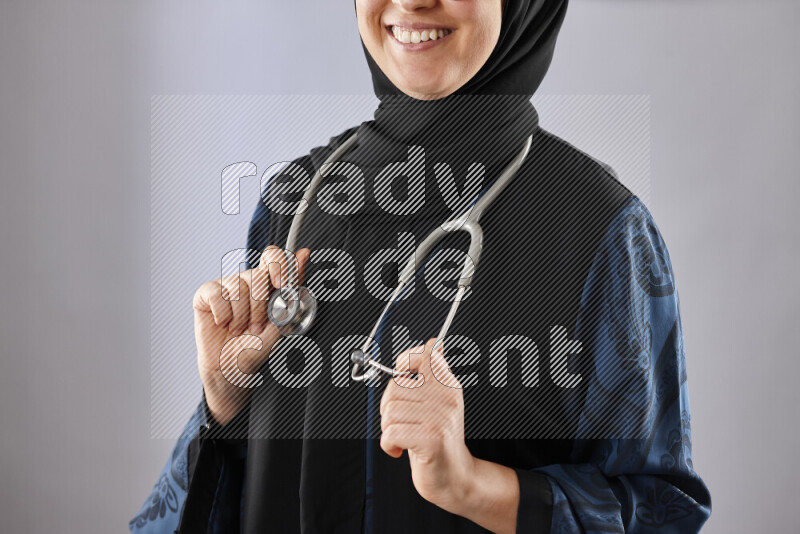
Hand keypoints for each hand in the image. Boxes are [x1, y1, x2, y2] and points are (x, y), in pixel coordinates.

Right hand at [193, 246, 310, 424]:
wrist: (234, 368)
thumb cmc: (257, 345)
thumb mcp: (282, 319)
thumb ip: (293, 286)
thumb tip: (304, 254)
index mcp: (268, 283)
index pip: (273, 256)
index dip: (279, 265)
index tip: (281, 285)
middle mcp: (247, 280)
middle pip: (258, 275)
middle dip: (261, 307)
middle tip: (257, 326)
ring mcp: (226, 285)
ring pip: (238, 286)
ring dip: (242, 316)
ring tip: (240, 328)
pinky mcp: (206, 294)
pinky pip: (217, 294)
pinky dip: (224, 314)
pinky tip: (224, 323)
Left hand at [379, 339, 474, 510]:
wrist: (454, 476)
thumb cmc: (437, 439)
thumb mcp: (437, 402)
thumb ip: (430, 375)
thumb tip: (431, 343)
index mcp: (448, 385)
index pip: (424, 354)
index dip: (405, 362)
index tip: (403, 378)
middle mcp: (448, 398)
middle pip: (395, 386)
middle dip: (388, 408)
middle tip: (401, 422)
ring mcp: (441, 418)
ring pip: (390, 411)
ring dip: (388, 429)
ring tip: (404, 437)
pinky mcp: (432, 440)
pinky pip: (391, 432)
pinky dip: (388, 445)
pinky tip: (401, 450)